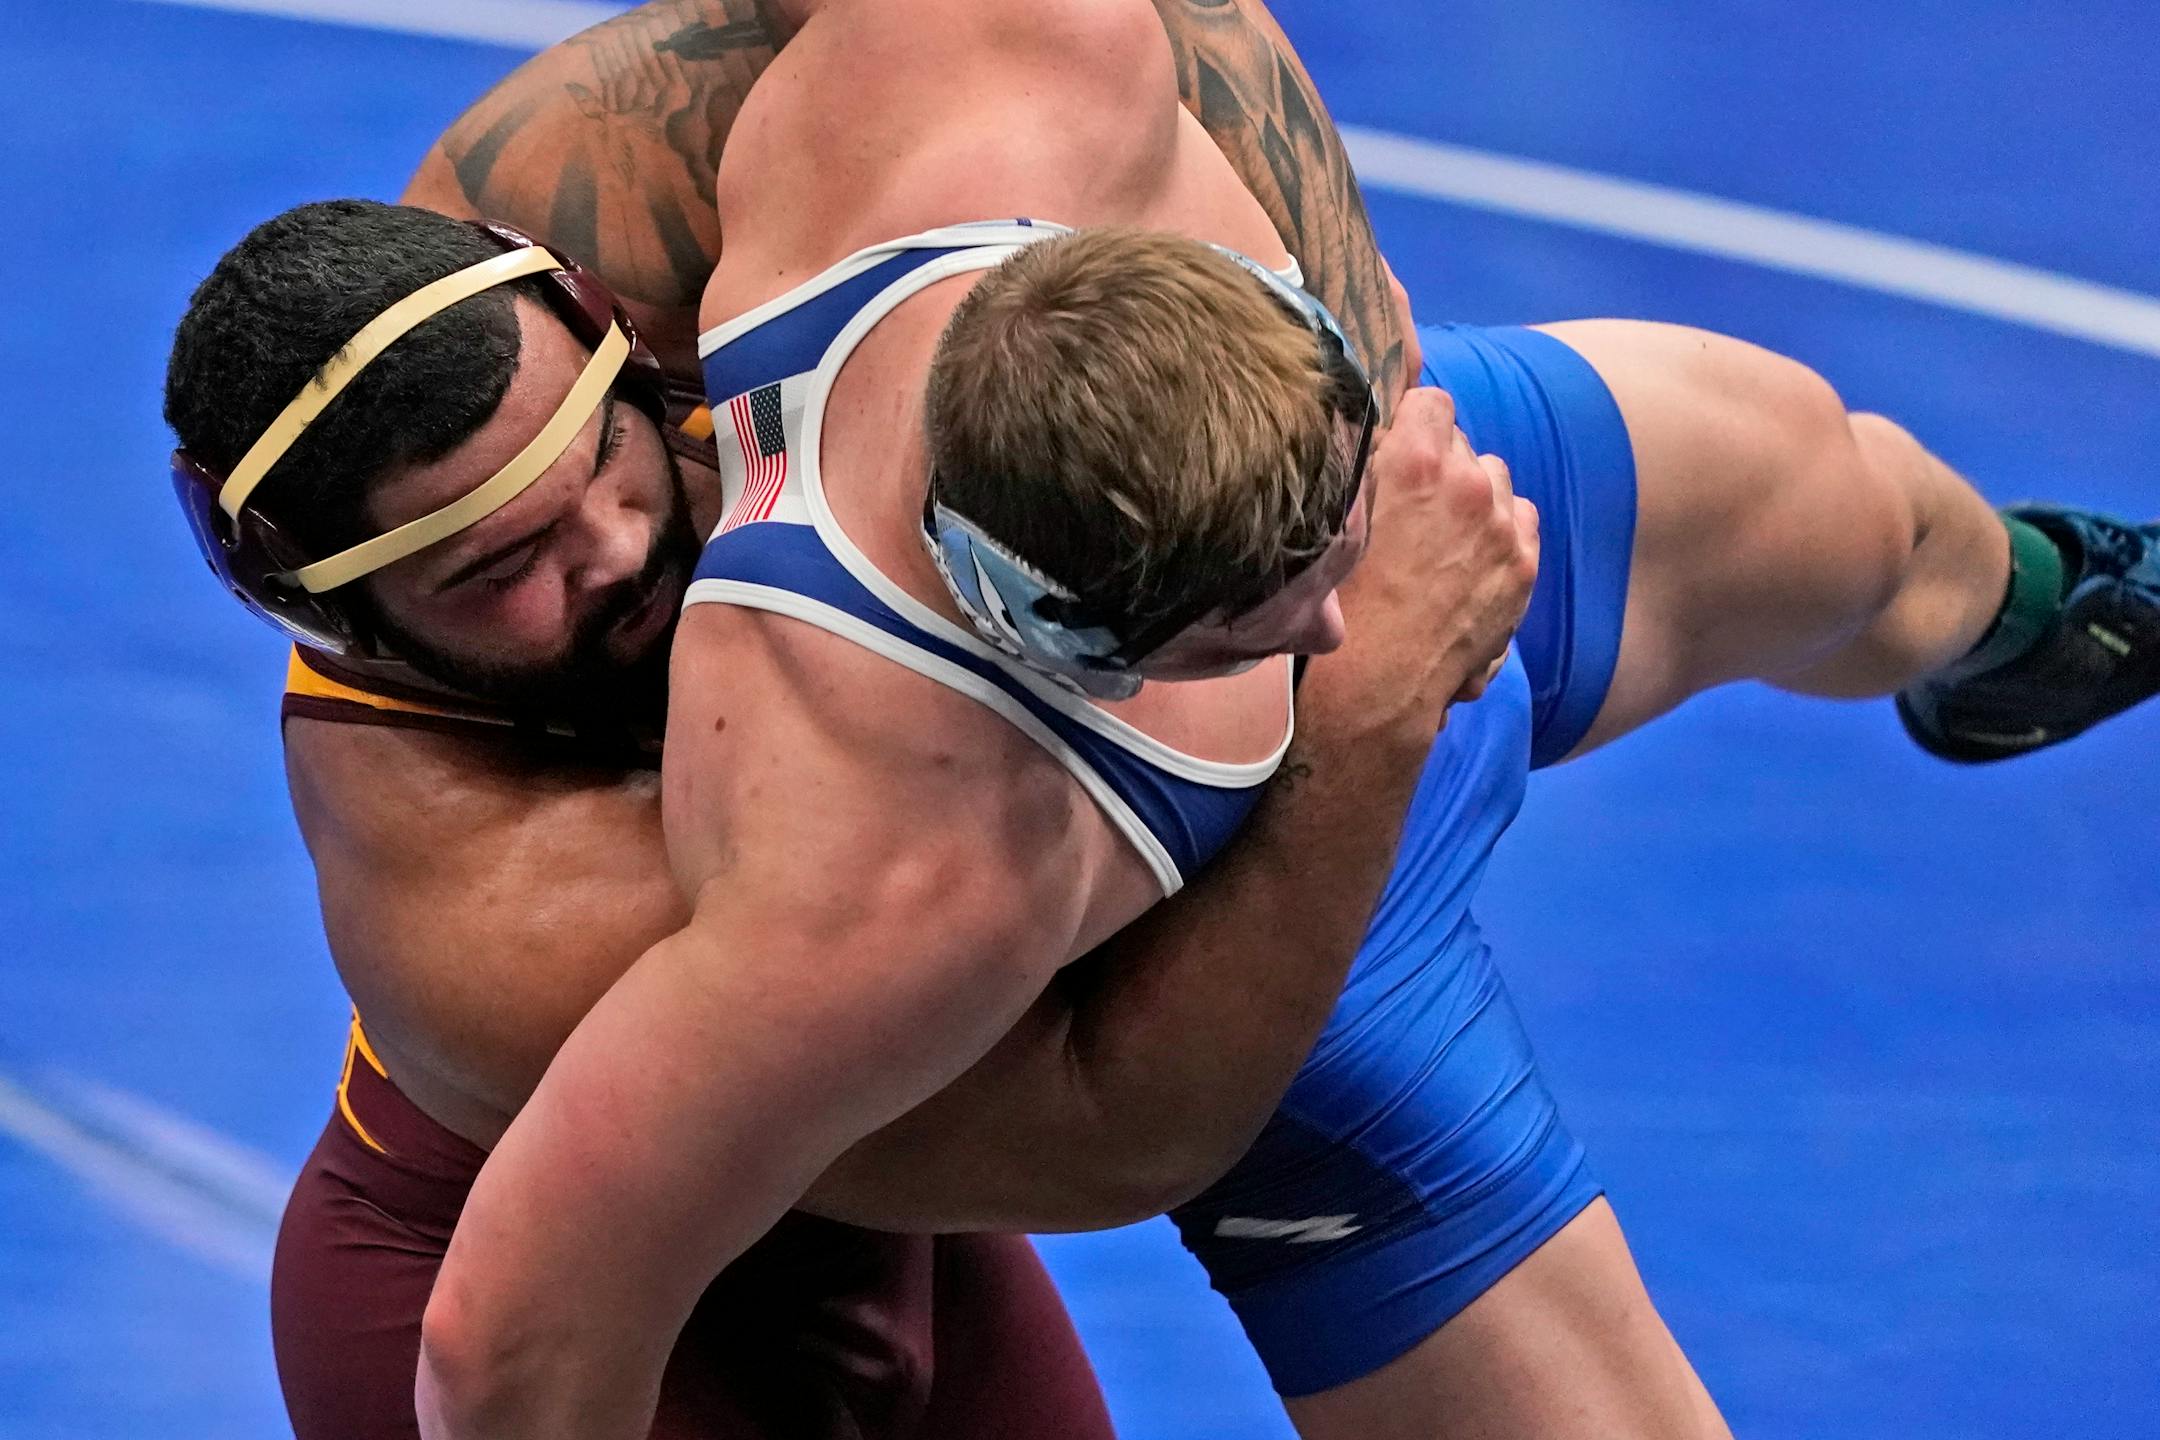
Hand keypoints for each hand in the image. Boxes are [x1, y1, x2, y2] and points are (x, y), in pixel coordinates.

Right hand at [1307, 386, 1539, 740]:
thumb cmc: (1338, 602)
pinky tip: (1468, 558)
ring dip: (1472, 495)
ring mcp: (1502, 527)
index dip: (1411, 424)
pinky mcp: (1522, 565)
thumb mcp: (1335, 517)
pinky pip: (1521, 517)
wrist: (1375, 682)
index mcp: (1415, 462)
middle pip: (1462, 442)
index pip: (1431, 400)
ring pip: (1495, 478)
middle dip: (1438, 465)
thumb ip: (1361, 464)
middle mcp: (1468, 484)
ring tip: (1440, 536)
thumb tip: (1378, 433)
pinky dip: (1500, 529)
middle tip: (1408, 508)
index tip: (1396, 450)